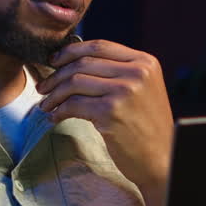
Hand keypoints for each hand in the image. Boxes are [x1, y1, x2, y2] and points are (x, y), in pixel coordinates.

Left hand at [37, 40, 174, 205]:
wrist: (162, 158)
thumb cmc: (146, 126)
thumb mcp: (141, 89)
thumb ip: (118, 71)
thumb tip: (74, 61)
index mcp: (144, 62)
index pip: (99, 46)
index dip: (71, 51)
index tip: (53, 61)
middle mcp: (137, 72)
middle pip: (83, 63)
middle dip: (56, 74)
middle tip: (43, 87)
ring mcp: (125, 91)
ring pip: (75, 82)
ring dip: (54, 94)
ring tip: (46, 105)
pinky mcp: (112, 112)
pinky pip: (74, 104)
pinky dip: (59, 111)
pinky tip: (56, 117)